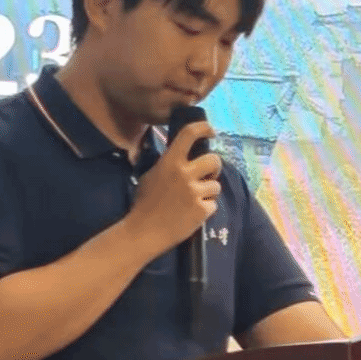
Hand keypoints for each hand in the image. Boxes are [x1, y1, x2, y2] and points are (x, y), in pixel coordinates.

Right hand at [126, 120, 222, 256]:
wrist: (144, 232)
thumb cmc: (144, 203)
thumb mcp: (150, 176)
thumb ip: (167, 164)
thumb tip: (180, 155)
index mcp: (170, 162)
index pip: (189, 134)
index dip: (204, 128)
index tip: (210, 131)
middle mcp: (185, 174)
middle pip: (214, 160)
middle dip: (214, 168)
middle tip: (206, 175)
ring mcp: (195, 192)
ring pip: (216, 185)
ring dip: (208, 191)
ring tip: (194, 200)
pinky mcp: (202, 210)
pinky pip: (213, 204)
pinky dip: (205, 209)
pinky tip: (192, 214)